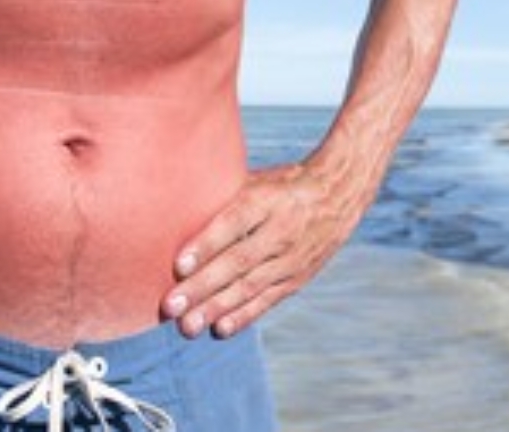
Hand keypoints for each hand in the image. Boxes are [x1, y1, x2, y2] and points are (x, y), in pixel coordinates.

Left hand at [162, 162, 363, 339]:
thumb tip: (174, 208)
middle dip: (202, 286)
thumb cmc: (281, 185)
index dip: (206, 244)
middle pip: (238, 262)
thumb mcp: (257, 179)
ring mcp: (292, 258)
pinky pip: (267, 300)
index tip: (177, 265)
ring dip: (216, 308)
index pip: (234, 222)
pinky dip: (243, 316)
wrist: (338, 195)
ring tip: (187, 326)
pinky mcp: (297, 278)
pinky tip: (218, 329)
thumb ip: (223, 195)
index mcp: (267, 199)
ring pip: (250, 286)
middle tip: (170, 306)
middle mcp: (281, 231)